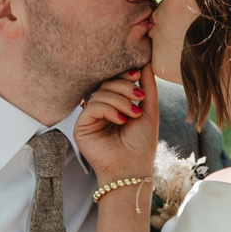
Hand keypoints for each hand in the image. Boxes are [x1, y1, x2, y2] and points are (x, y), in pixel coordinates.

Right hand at [75, 61, 156, 186]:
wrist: (133, 168)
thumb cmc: (142, 144)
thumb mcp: (149, 110)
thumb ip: (147, 86)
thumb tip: (147, 63)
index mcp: (115, 106)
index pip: (115, 81)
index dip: (124, 75)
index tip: (138, 74)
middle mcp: (100, 110)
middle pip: (106, 83)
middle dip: (124, 86)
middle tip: (138, 97)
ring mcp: (90, 118)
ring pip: (100, 93)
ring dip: (120, 100)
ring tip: (133, 114)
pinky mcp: (81, 127)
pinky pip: (92, 106)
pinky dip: (109, 109)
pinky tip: (121, 120)